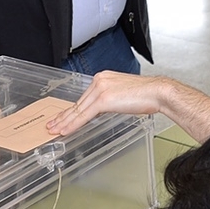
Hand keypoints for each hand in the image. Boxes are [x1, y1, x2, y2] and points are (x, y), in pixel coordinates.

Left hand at [48, 72, 166, 135]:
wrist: (157, 92)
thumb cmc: (147, 94)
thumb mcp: (123, 95)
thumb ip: (110, 99)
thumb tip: (103, 110)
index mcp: (103, 78)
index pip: (84, 97)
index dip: (72, 109)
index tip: (63, 116)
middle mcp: (99, 81)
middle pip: (78, 103)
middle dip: (64, 116)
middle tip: (52, 124)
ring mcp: (100, 89)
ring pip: (78, 110)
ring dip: (65, 122)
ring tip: (55, 130)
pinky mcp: (103, 99)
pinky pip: (84, 115)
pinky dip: (73, 124)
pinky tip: (66, 130)